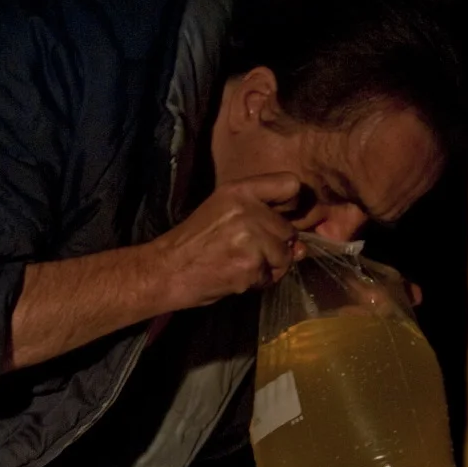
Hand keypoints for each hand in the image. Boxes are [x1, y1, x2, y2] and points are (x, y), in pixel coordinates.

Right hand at [142, 173, 306, 310]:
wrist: (166, 270)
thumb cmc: (194, 243)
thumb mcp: (222, 211)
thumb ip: (262, 217)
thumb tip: (301, 248)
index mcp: (239, 190)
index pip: (289, 184)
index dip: (292, 203)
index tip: (281, 216)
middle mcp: (247, 210)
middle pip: (288, 230)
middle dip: (274, 246)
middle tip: (243, 252)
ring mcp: (250, 238)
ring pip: (284, 256)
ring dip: (267, 267)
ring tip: (239, 265)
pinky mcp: (250, 266)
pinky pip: (270, 277)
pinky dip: (256, 282)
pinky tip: (234, 277)